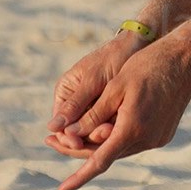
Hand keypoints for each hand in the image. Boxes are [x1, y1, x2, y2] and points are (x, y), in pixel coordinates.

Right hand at [46, 33, 141, 151]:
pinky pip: (108, 128)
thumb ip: (76, 105)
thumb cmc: (112, 58)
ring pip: (92, 133)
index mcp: (65, 94)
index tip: (78, 143)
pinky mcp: (111, 112)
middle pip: (75, 133)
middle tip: (104, 136)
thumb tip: (52, 128)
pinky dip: (114, 130)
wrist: (138, 46)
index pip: (60, 125)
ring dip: (101, 137)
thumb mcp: (92, 81)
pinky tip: (122, 130)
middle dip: (87, 138)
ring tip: (114, 132)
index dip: (67, 138)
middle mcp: (76, 104)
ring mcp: (94, 109)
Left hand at [48, 29, 190, 189]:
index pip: (99, 162)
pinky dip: (115, 138)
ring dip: (97, 144)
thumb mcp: (114, 88)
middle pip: (106, 155)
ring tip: (70, 132)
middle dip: (78, 150)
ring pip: (119, 149)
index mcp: (132, 129)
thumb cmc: (147, 67)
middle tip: (50, 140)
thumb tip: (68, 135)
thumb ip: (91, 115)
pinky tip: (101, 127)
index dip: (78, 178)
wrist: (185, 60)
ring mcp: (157, 139)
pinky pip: (133, 142)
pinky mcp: (163, 134)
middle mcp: (146, 139)